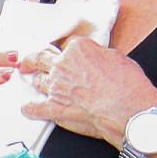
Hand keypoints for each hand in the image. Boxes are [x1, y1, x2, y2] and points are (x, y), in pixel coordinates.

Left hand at [23, 37, 156, 147]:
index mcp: (79, 49)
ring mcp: (56, 87)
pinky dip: (30, 108)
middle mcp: (63, 65)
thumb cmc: (129, 86)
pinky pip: (35, 108)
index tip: (67, 56)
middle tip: (27, 63)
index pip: (68, 46)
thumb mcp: (119, 59)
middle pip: (41, 59)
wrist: (128, 110)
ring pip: (39, 82)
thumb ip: (100, 55)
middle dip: (32, 61)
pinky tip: (27, 108)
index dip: (69, 53)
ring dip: (39, 84)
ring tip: (38, 85)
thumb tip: (96, 59)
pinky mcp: (55, 107)